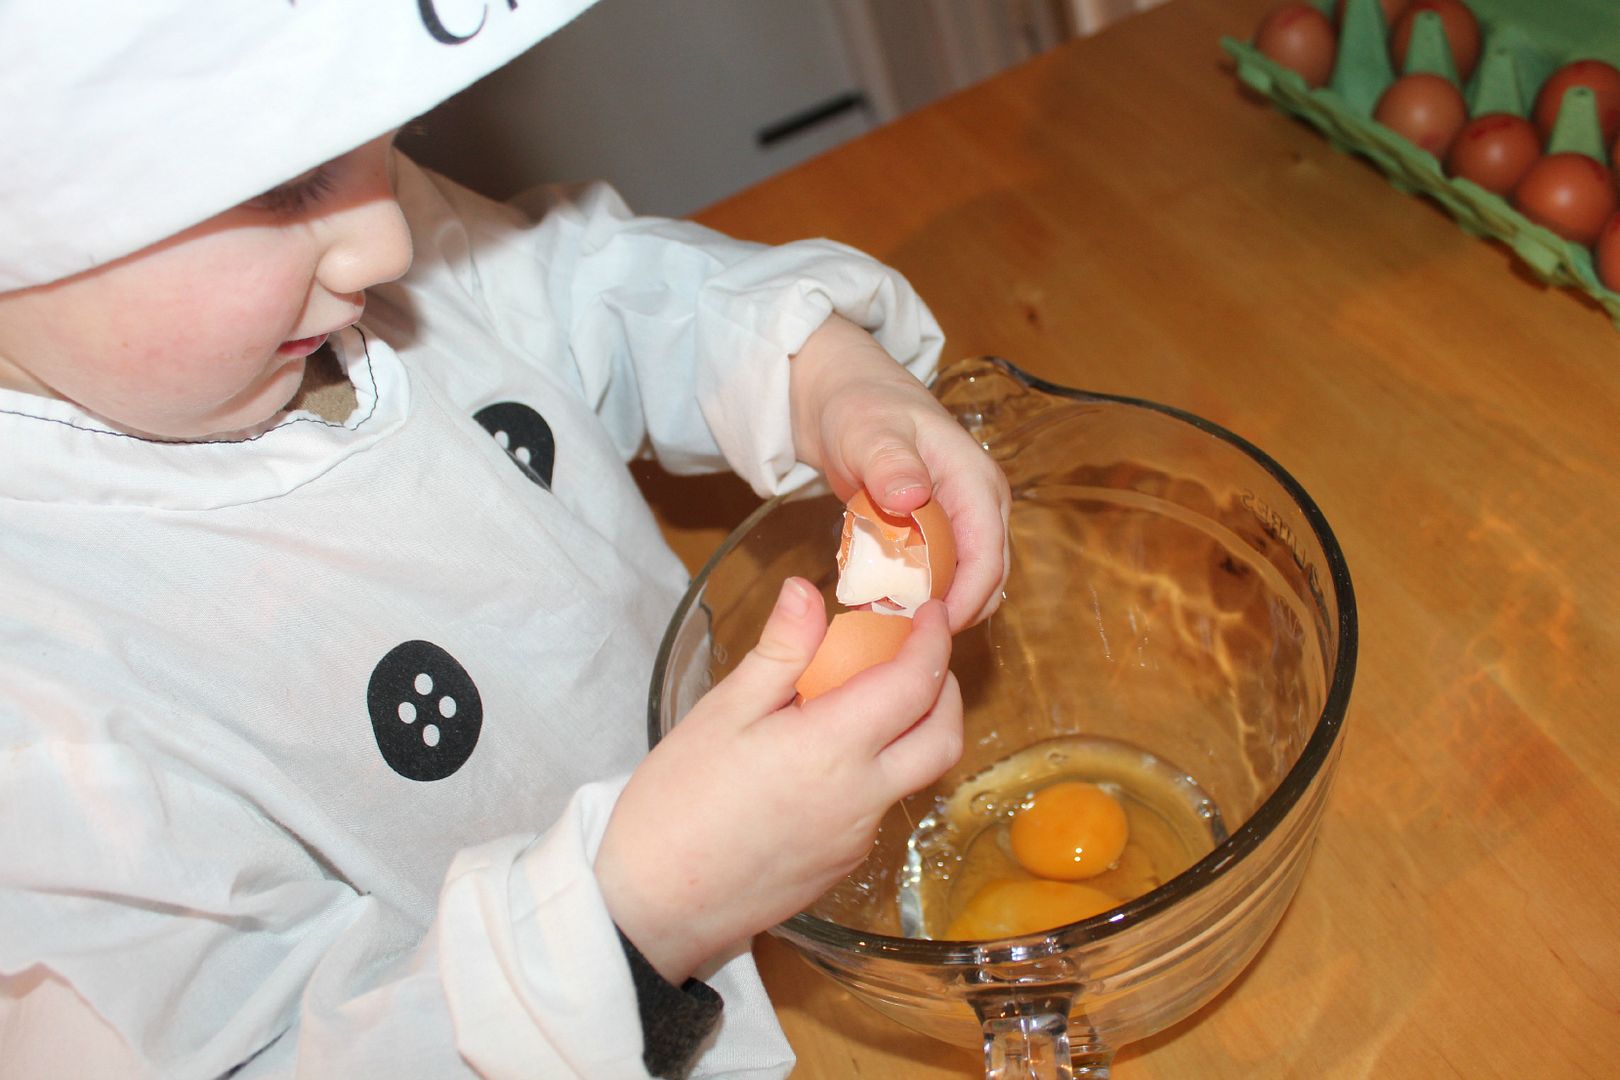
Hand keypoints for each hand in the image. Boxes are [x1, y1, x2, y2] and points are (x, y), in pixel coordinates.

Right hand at [594, 579, 960, 983]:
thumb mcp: (722, 712)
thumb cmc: (677, 803)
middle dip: (946, 690)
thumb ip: (779, 652)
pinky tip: (829, 757)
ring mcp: (857, 837)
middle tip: (919, 655)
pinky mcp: (843, 864)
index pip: (914, 684)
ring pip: (917, 776)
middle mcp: (862, 796)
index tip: (928, 612)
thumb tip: (806, 591)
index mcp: (833, 749)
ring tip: (870, 699)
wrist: (655, 906)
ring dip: (916, 731)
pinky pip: (880, 807)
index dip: (932, 641)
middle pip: (943, 740)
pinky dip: (878, 769)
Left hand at [789, 314, 1009, 630]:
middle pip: (985, 577)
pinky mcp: (937, 531)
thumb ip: (890, 462)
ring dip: (935, 607)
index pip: (988, 556)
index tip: (928, 628)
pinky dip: (918, 594)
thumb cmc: (859, 405)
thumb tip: (913, 497)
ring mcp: (960, 520)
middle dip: (952, 612)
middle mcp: (979, 505)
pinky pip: (940, 574)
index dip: (965, 599)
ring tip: (891, 624)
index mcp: (975, 482)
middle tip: (903, 637)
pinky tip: (884, 605)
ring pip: (964, 581)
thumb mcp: (869, 431)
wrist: (840, 393)